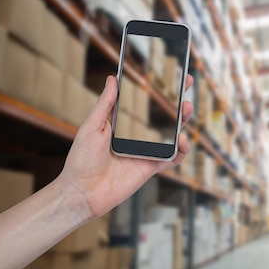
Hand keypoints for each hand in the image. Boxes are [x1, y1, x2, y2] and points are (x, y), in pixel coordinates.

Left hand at [58, 75, 193, 219]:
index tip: (167, 76)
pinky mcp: (151, 167)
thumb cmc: (81, 160)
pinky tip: (182, 140)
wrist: (82, 192)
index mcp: (122, 124)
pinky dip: (182, 150)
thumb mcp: (92, 127)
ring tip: (186, 109)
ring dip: (182, 122)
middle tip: (186, 85)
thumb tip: (112, 79)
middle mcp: (137, 136)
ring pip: (172, 135)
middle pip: (162, 117)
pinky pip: (172, 158)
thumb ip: (105, 104)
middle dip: (177, 101)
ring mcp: (146, 152)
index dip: (156, 91)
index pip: (143, 104)